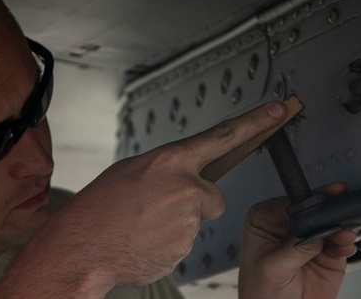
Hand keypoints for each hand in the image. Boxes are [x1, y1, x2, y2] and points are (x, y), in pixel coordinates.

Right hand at [0, 102, 287, 297]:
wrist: (82, 247)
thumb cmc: (99, 208)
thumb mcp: (130, 171)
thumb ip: (166, 170)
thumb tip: (184, 176)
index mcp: (170, 161)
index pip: (224, 136)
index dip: (255, 123)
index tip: (278, 112)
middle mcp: (185, 188)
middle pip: (213, 195)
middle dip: (195, 202)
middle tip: (160, 209)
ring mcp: (187, 221)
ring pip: (197, 221)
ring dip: (176, 224)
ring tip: (143, 225)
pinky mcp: (185, 249)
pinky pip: (186, 242)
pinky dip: (169, 243)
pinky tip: (144, 240)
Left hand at [238, 182, 357, 298]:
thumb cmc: (261, 293)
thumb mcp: (272, 268)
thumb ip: (294, 249)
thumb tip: (315, 232)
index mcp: (264, 223)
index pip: (285, 205)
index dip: (301, 202)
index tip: (314, 203)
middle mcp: (287, 227)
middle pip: (310, 210)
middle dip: (324, 210)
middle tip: (336, 208)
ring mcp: (308, 240)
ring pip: (328, 224)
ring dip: (338, 226)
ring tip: (344, 233)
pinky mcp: (327, 255)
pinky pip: (340, 244)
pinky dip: (346, 243)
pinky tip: (346, 244)